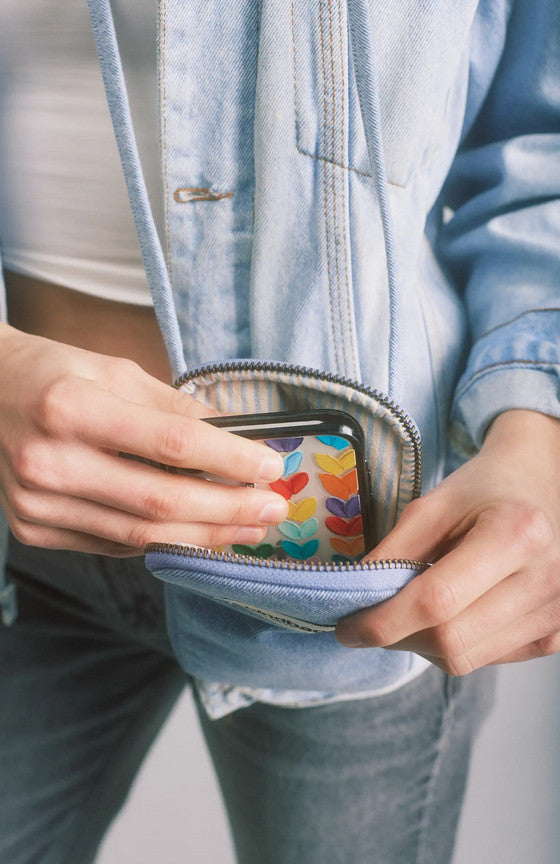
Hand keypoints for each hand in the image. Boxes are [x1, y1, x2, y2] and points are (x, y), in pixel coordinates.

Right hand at [0, 325, 287, 555]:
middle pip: (160, 500)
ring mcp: (37, 503)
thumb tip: (235, 440)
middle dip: (229, 510)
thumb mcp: (114, 371)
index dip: (229, 460)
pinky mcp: (35, 528)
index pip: (170, 443)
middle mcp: (49, 461)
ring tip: (248, 529)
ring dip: (205, 535)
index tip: (270, 466)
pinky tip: (198, 532)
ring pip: (141, 534)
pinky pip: (115, 543)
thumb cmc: (54, 374)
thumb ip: (172, 408)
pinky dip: (163, 539)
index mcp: (71, 407)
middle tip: (273, 509)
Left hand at [336, 410, 559, 672]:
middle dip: (398, 637)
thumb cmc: (484, 490)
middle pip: (451, 641)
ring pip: (466, 659)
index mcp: (515, 534)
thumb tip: (354, 599)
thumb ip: (393, 551)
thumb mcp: (433, 505)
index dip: (383, 622)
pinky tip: (452, 613)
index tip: (347, 627)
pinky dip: (454, 645)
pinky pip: (487, 660)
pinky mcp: (556, 634)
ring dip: (424, 644)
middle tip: (371, 619)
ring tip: (414, 609)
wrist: (539, 486)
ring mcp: (556, 613)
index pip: (436, 601)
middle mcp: (546, 579)